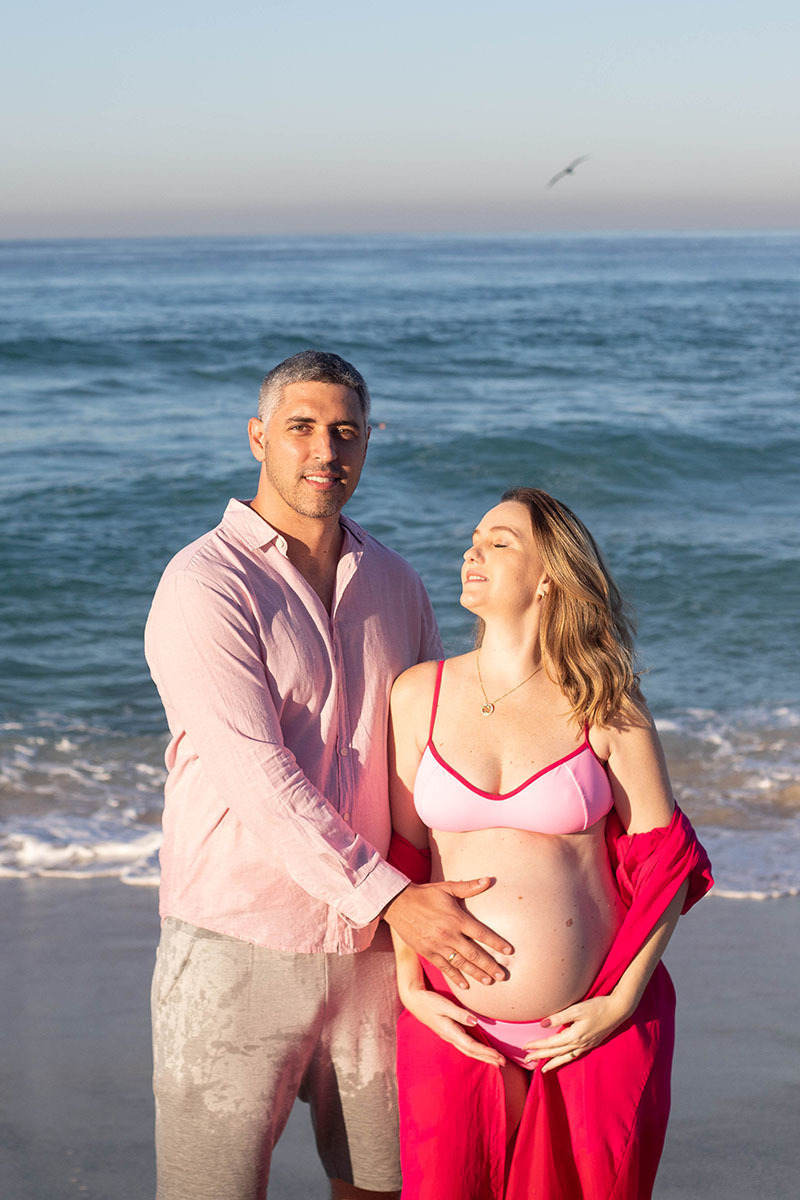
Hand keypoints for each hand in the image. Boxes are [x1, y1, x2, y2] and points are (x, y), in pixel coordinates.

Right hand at [383, 879, 512, 989]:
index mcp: (456, 918)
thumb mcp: (447, 888)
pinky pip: (444, 968)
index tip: (509, 951)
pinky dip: (455, 977)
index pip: (481, 933)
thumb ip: (468, 887)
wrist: (398, 903)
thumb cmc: (426, 894)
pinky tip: (465, 985)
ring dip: (476, 973)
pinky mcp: (427, 953)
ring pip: (461, 963)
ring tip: (489, 981)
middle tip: (503, 975)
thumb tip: (489, 880)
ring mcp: (437, 946)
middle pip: (474, 953)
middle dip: (490, 965)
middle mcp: (448, 934)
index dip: (496, 943)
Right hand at [402, 984, 505, 1067]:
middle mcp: (450, 1037)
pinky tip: (481, 1051)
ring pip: (468, 1050)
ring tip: (495, 1060)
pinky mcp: (449, 1032)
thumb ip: (459, 1013)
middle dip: (487, 1058)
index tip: (498, 1057)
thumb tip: (475, 1021)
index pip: (471, 1046)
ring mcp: (449, 1036)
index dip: (485, 1052)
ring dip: (482, 1056)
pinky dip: (475, 1050)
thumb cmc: (429, 1001)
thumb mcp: (443, 1005)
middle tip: (503, 1063)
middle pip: (471, 1052)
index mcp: (450, 1031)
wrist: (414, 1000)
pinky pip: (465, 1045)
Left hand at [523, 992, 629, 1072]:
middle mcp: (579, 1044)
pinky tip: (563, 1060)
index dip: (537, 1045)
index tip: (525, 1047)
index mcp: (574, 1036)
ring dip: (552, 1062)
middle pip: (556, 1053)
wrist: (618, 1010)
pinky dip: (566, 1059)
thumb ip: (559, 1017)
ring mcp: (586, 1045)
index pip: (551, 1043)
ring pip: (565, 1057)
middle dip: (540, 1057)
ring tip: (542, 1069)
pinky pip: (575, 1055)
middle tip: (526, 1060)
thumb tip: (543, 1025)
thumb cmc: (597, 1006)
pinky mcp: (592, 1043)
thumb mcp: (576, 1009)